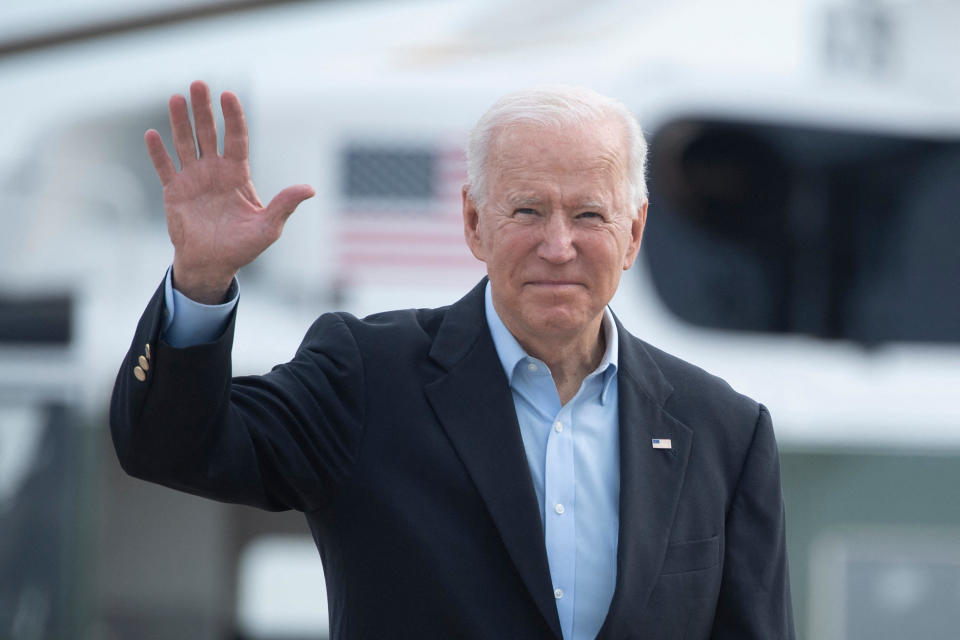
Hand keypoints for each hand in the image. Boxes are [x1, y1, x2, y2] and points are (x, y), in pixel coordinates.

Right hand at [145, 81, 313, 302]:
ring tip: (176, 98)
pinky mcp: (174, 191)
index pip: (236, 139)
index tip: (229, 95)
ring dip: (180, 121)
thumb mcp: (268, 228)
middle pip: (209, 133)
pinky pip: (164, 167)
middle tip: (198, 84)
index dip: (233, 117)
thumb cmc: (243, 247)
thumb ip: (284, 206)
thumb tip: (310, 189)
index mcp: (238, 174)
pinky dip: (158, 152)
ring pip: (185, 143)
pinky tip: (152, 134)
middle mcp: (215, 171)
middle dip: (204, 109)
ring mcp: (193, 178)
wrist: (212, 264)